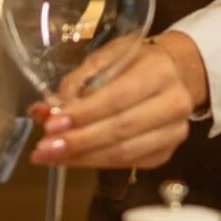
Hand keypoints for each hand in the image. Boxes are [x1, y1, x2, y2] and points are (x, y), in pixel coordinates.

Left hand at [29, 32, 209, 171]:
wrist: (178, 73)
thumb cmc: (136, 61)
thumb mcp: (109, 56)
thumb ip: (79, 81)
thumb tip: (46, 109)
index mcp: (159, 70)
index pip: (117, 98)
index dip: (83, 114)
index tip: (50, 125)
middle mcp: (174, 103)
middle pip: (121, 130)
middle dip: (78, 142)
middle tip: (43, 149)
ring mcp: (174, 132)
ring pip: (123, 153)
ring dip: (82, 158)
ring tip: (50, 157)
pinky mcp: (166, 153)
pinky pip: (126, 164)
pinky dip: (95, 163)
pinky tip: (71, 160)